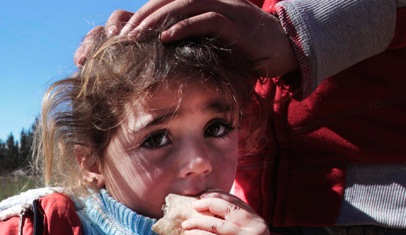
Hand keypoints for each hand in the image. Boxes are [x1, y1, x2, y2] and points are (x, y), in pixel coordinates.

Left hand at [117, 0, 297, 77]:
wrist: (282, 49)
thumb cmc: (244, 50)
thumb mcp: (211, 45)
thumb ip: (190, 44)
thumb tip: (162, 58)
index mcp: (203, 3)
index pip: (165, 2)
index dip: (143, 15)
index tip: (123, 34)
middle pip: (168, 0)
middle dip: (142, 18)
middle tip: (122, 37)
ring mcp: (224, 8)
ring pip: (182, 6)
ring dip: (156, 22)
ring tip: (136, 38)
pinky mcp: (235, 23)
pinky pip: (205, 20)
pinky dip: (183, 27)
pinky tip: (165, 39)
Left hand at [183, 192, 269, 234]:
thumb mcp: (243, 234)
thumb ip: (234, 220)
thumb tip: (208, 201)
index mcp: (258, 221)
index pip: (237, 202)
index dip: (219, 196)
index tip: (204, 195)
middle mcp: (255, 229)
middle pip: (229, 210)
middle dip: (209, 204)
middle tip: (194, 205)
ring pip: (217, 225)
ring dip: (198, 222)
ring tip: (186, 223)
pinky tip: (190, 234)